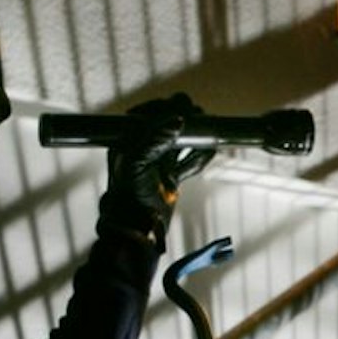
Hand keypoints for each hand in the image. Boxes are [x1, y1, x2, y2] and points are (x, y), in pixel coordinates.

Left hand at [98, 92, 210, 245]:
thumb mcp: (138, 164)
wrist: (138, 230)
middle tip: (199, 118)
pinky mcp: (170, 177)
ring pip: (180, 141)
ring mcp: (157, 163)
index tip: (184, 109)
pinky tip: (209, 149)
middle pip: (167, 125)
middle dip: (184, 120)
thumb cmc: (129, 199)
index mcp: (128, 142)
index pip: (148, 115)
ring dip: (195, 136)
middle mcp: (142, 150)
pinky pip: (188, 161)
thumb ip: (155, 140)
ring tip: (207, 131)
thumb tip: (176, 120)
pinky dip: (199, 156)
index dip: (166, 108)